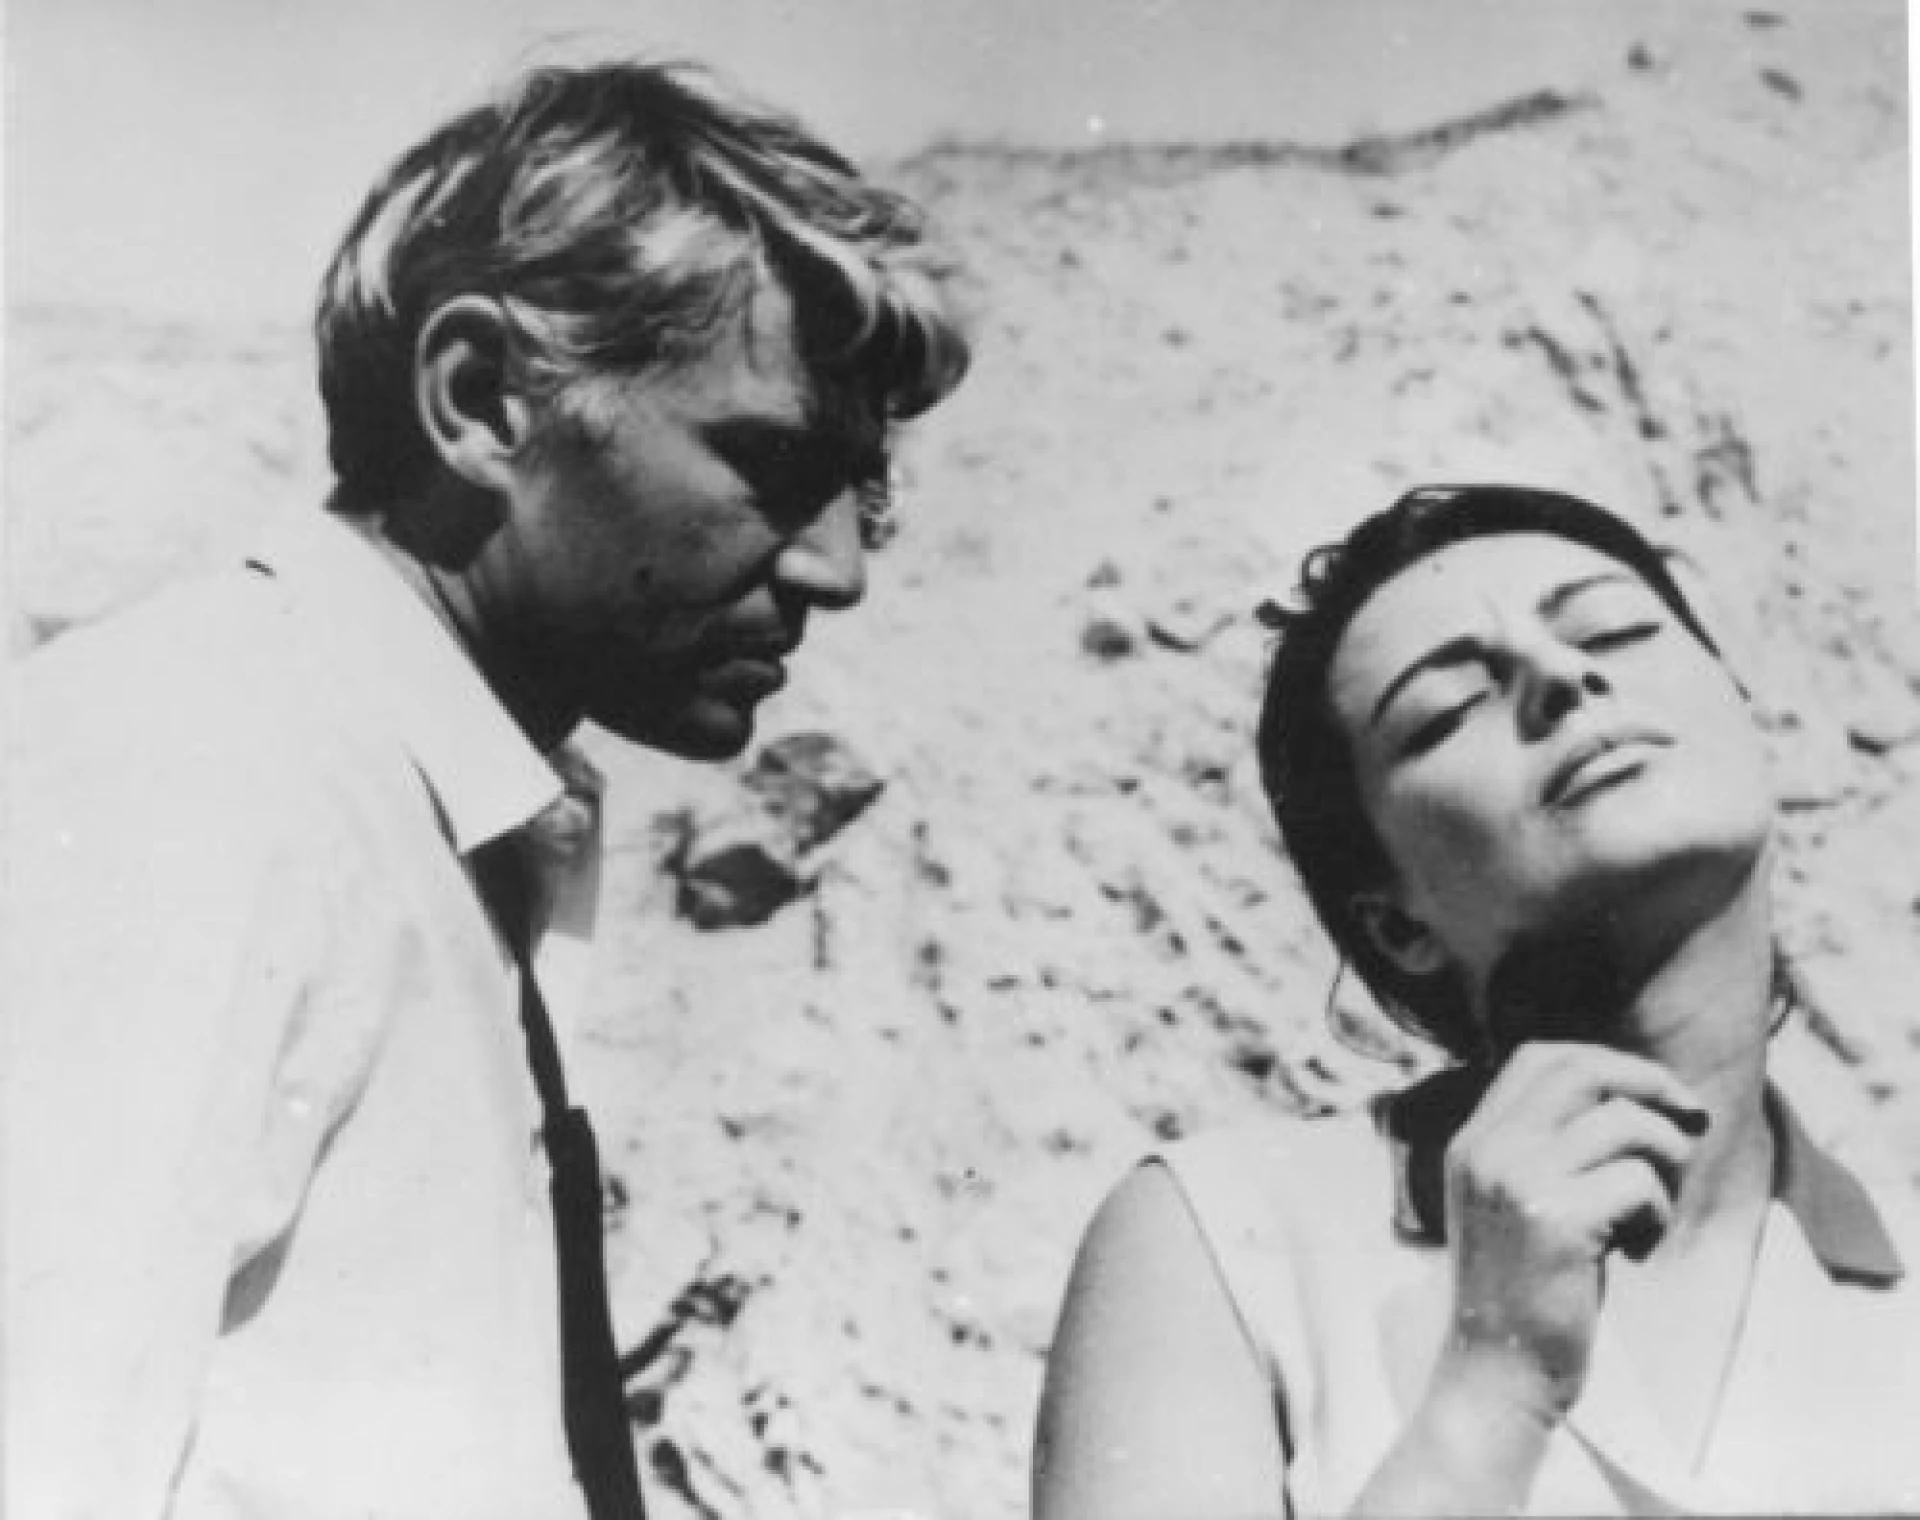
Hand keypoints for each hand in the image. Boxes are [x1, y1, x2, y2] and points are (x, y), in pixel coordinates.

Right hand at [1435, 1042, 1707, 1421]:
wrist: (1496, 1372)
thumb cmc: (1524, 1292)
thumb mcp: (1513, 1203)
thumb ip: (1545, 1149)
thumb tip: (1638, 1097)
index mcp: (1474, 1141)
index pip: (1539, 1056)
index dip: (1607, 1063)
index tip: (1653, 1096)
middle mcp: (1488, 1149)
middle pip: (1584, 1069)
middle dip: (1651, 1085)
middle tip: (1691, 1123)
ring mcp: (1517, 1180)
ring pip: (1625, 1123)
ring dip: (1665, 1160)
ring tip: (1653, 1211)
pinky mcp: (1555, 1220)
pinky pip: (1640, 1182)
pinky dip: (1659, 1214)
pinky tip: (1638, 1252)